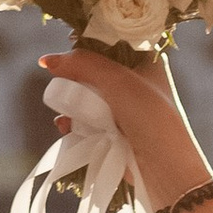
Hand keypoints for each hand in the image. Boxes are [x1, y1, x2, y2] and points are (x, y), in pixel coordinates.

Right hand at [41, 46, 208, 212]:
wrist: (165, 170)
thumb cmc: (150, 117)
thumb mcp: (117, 81)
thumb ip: (82, 64)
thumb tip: (47, 61)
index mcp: (145, 61)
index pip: (109, 42)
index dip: (86, 45)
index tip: (69, 51)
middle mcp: (135, 82)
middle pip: (92, 70)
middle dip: (75, 78)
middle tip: (66, 85)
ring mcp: (123, 109)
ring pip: (84, 97)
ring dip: (71, 104)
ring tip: (69, 114)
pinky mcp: (112, 133)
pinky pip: (84, 121)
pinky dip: (73, 124)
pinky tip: (67, 127)